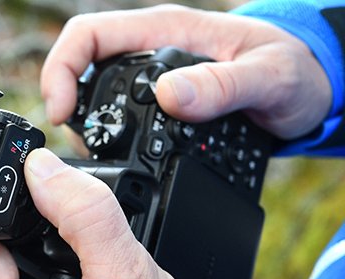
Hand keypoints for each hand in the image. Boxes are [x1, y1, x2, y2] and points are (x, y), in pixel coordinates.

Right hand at [41, 4, 331, 139]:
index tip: (61, 113)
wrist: (307, 87)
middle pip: (81, 65)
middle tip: (75, 145)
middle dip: (66, 103)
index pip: (88, 35)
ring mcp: (152, 77)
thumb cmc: (294, 72)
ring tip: (92, 156)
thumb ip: (222, 86)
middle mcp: (150, 51)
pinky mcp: (158, 101)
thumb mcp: (269, 77)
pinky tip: (113, 155)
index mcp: (165, 31)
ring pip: (93, 91)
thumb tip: (168, 96)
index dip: (62, 71)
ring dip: (83, 122)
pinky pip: (116, 111)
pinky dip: (104, 133)